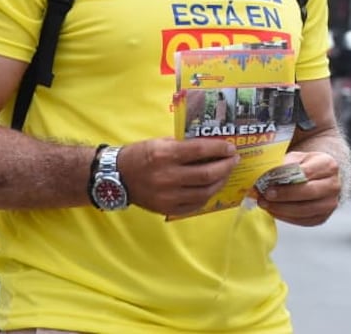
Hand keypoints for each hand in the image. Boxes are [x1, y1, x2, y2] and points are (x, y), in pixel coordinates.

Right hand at [116, 138, 240, 217]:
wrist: (116, 177)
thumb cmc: (140, 155)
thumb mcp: (161, 142)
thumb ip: (184, 145)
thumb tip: (211, 146)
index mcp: (166, 155)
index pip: (201, 150)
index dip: (220, 148)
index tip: (231, 147)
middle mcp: (167, 176)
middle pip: (207, 174)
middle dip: (226, 166)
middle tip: (234, 160)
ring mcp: (168, 195)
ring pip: (205, 191)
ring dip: (220, 181)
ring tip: (226, 173)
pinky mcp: (167, 208)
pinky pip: (195, 204)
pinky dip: (207, 195)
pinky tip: (212, 187)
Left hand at [253, 151, 341, 226]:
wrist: (319, 177)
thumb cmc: (306, 165)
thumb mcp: (297, 158)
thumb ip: (284, 165)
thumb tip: (267, 177)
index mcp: (328, 165)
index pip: (306, 174)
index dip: (286, 181)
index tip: (268, 186)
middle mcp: (333, 185)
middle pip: (308, 193)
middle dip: (283, 196)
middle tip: (265, 197)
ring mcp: (330, 203)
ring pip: (305, 210)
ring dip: (282, 209)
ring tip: (266, 205)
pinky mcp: (323, 217)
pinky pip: (303, 220)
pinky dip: (286, 217)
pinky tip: (274, 211)